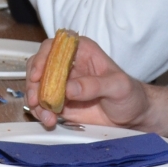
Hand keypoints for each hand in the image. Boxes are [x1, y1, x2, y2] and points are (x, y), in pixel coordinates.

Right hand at [26, 34, 152, 130]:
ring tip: (46, 116)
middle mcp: (67, 64)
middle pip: (39, 65)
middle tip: (37, 100)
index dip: (42, 57)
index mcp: (81, 51)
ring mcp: (61, 83)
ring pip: (37, 85)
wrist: (133, 116)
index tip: (37, 74)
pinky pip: (42, 103)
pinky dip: (41, 112)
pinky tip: (49, 120)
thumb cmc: (130, 94)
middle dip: (33, 83)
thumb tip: (68, 88)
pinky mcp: (60, 101)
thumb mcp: (118, 87)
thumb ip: (94, 85)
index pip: (55, 46)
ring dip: (36, 101)